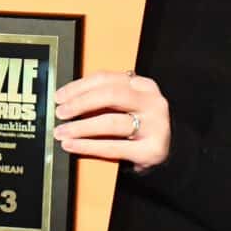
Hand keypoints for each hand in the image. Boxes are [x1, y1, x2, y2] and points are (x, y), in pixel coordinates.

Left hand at [54, 70, 170, 171]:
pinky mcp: (151, 150)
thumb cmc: (141, 125)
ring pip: (111, 122)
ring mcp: (154, 126)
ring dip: (80, 127)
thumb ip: (106, 97)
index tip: (60, 96)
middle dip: (80, 103)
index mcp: (144, 86)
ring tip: (62, 132)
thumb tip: (67, 99)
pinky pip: (113, 147)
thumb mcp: (129, 105)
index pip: (107, 78)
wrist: (170, 151)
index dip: (79, 86)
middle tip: (60, 112)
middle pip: (110, 95)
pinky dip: (88, 146)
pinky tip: (72, 146)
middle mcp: (152, 102)